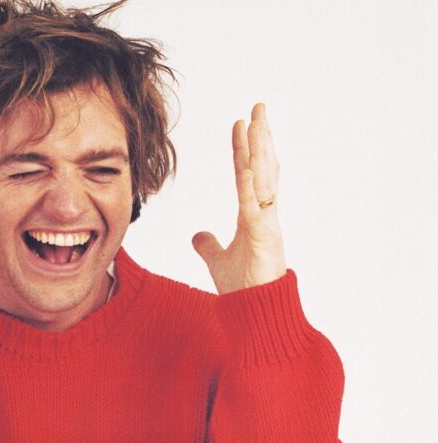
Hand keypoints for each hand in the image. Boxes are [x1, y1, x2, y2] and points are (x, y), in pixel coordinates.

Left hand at [191, 103, 286, 293]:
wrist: (255, 314)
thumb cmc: (243, 289)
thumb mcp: (218, 260)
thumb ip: (208, 246)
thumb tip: (197, 236)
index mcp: (254, 216)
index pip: (249, 174)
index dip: (245, 150)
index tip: (241, 125)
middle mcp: (264, 214)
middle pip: (263, 168)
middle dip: (261, 137)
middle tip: (258, 108)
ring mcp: (267, 223)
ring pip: (264, 178)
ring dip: (260, 148)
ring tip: (257, 120)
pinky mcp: (265, 236)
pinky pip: (256, 202)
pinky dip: (250, 181)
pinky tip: (246, 161)